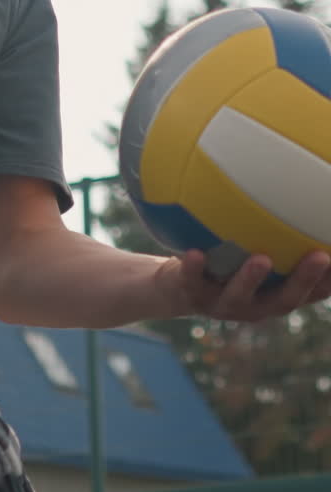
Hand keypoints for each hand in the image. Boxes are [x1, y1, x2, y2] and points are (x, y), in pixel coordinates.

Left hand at [155, 248, 330, 322]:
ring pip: (239, 297)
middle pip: (284, 300)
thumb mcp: (253, 246)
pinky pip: (192, 282)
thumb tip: (306, 187)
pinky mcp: (192, 294)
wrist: (176, 285)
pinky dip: (194, 269)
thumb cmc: (226, 260)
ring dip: (251, 279)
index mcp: (274, 295)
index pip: (310, 293)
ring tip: (262, 259)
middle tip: (321, 258)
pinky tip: (195, 252)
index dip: (328, 281)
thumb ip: (276, 232)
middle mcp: (254, 305)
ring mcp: (222, 304)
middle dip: (303, 280)